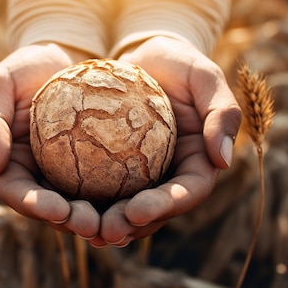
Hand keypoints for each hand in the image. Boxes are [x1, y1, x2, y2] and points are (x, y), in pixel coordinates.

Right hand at [0, 43, 102, 239]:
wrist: (63, 58)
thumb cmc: (26, 67)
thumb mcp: (0, 83)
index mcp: (11, 165)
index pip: (19, 194)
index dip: (37, 207)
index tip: (60, 210)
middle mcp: (38, 177)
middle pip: (53, 208)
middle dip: (71, 223)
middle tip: (94, 225)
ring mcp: (66, 175)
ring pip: (83, 204)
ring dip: (100, 219)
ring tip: (120, 223)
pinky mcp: (95, 168)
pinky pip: (109, 184)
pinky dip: (121, 196)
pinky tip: (143, 198)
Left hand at [92, 36, 241, 246]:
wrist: (145, 56)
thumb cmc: (179, 62)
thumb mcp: (205, 76)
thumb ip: (222, 113)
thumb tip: (223, 161)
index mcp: (199, 162)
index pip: (188, 192)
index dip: (166, 207)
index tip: (137, 211)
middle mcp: (172, 176)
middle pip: (157, 211)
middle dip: (133, 227)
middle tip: (106, 230)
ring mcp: (144, 175)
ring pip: (127, 208)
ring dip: (108, 223)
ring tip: (84, 228)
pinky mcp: (116, 169)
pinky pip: (102, 188)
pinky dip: (87, 200)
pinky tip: (64, 208)